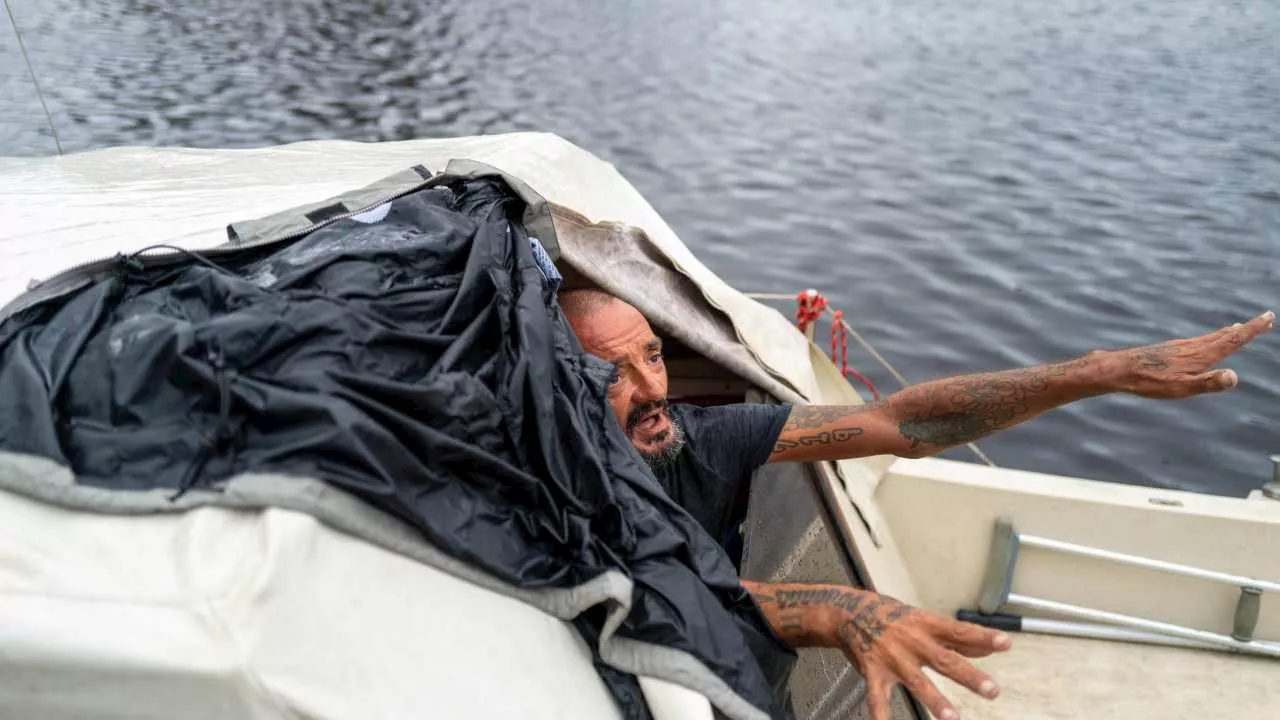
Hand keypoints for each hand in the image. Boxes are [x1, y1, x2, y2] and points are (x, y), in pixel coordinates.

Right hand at [828, 593, 1008, 719]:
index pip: (959, 631)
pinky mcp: (874, 673)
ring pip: (916, 681)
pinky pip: (878, 698)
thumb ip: (956, 638)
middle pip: (944, 660)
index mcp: (926, 625)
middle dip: (968, 676)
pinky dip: (881, 715)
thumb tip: (989, 647)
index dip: (982, 637)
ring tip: (952, 718)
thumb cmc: (893, 618)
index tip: (1005, 643)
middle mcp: (912, 642)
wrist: (849, 613)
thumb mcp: (925, 621)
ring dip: (935, 700)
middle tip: (992, 690)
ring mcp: (892, 659)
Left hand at [1111, 310, 1272, 398]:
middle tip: (1265, 319)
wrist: (1121, 369)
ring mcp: (1181, 347)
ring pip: (1211, 337)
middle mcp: (1193, 347)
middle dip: (1246, 328)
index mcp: (1201, 355)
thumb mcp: (1182, 388)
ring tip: (1239, 327)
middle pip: (1225, 335)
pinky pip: (1197, 341)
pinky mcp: (1170, 349)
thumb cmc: (1151, 382)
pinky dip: (1210, 338)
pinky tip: (1204, 343)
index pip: (1233, 340)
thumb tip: (1234, 377)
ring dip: (1228, 332)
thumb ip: (1209, 383)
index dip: (1252, 329)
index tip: (1268, 317)